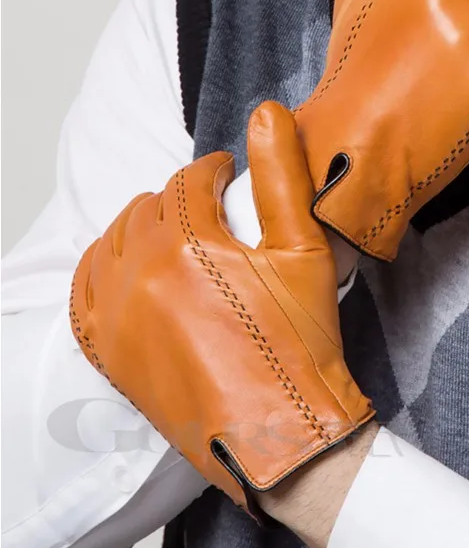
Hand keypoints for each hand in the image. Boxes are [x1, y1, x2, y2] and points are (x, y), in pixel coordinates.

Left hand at [69, 101, 375, 519]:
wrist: (282, 433)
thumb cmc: (300, 343)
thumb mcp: (304, 250)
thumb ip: (281, 175)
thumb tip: (265, 114)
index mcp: (188, 243)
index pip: (189, 180)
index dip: (214, 170)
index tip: (230, 176)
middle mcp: (140, 275)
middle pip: (150, 207)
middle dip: (181, 198)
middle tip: (213, 210)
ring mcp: (117, 317)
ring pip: (114, 242)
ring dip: (143, 228)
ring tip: (177, 236)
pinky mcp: (108, 352)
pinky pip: (85, 290)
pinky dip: (103, 268)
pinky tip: (131, 269)